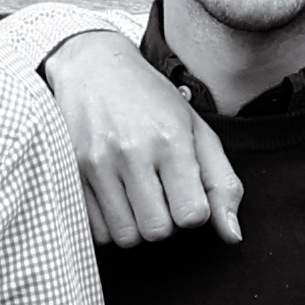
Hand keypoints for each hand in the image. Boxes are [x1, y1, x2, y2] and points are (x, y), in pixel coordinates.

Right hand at [47, 19, 241, 247]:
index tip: (186, 193)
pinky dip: (109, 224)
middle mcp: (131, 153)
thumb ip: (221, 184)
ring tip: (137, 195)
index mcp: (170, 140)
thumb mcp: (197, 131)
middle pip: (157, 231)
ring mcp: (96, 164)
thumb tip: (233, 235)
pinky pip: (96, 231)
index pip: (192, 215)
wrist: (92, 68)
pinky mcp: (71, 174)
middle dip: (165, 221)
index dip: (193, 212)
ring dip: (136, 225)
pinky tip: (115, 197)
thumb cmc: (151, 100)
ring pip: (125, 236)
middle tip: (160, 193)